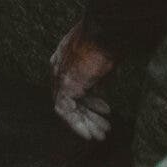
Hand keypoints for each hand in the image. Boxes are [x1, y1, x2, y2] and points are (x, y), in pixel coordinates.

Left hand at [50, 21, 115, 140]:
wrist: (104, 31)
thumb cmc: (107, 42)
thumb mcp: (101, 63)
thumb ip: (98, 78)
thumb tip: (100, 93)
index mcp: (65, 61)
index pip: (73, 87)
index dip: (90, 101)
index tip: (106, 110)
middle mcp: (59, 69)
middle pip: (70, 99)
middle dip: (88, 116)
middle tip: (103, 129)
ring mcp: (60, 77)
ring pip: (67, 107)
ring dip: (85, 123)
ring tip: (101, 135)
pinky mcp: (65, 85)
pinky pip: (65, 110)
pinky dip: (77, 123)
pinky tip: (90, 133)